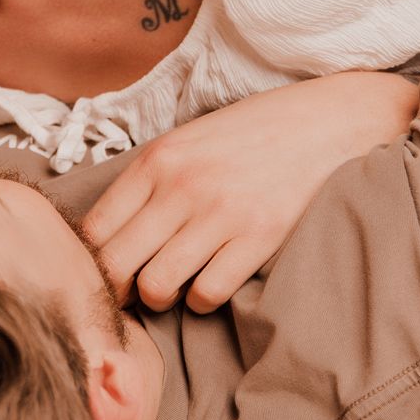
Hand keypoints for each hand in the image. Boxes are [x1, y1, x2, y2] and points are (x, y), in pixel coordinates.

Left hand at [86, 71, 419, 313]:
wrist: (331, 121)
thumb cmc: (257, 134)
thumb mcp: (192, 141)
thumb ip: (151, 182)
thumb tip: (107, 237)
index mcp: (158, 159)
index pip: (94, 230)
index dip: (87, 265)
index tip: (99, 276)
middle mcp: (181, 186)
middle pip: (114, 265)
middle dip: (115, 291)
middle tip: (129, 294)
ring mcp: (220, 213)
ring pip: (156, 287)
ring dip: (161, 296)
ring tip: (176, 284)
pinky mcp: (258, 238)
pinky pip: (206, 295)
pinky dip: (203, 299)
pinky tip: (213, 279)